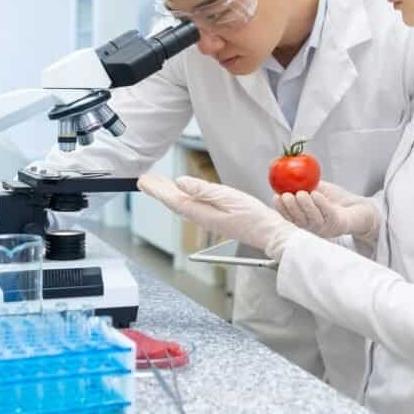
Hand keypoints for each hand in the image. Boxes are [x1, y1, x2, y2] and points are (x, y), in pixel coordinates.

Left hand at [138, 174, 297, 259]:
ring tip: (158, 184)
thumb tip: (180, 183)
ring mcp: (209, 218)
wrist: (270, 233)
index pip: (173, 199)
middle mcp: (202, 217)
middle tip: (144, 180)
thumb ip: (203, 190)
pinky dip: (182, 197)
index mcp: (202, 212)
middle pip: (174, 202)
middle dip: (158, 190)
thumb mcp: (229, 198)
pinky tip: (182, 194)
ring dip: (168, 193)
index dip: (156, 190)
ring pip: (182, 203)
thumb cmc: (254, 217)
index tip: (143, 181)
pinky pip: (192, 206)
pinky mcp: (217, 218)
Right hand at [273, 181, 378, 242]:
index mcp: (304, 220)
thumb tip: (287, 171)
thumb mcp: (316, 190)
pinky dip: (321, 204)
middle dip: (291, 208)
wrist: (356, 207)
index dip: (281, 209)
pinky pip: (328, 214)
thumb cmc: (333, 199)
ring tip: (301, 193)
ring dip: (306, 205)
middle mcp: (313, 227)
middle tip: (287, 195)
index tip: (275, 197)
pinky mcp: (337, 224)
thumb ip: (303, 184)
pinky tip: (316, 194)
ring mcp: (325, 228)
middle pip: (299, 220)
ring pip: (312, 218)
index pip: (289, 217)